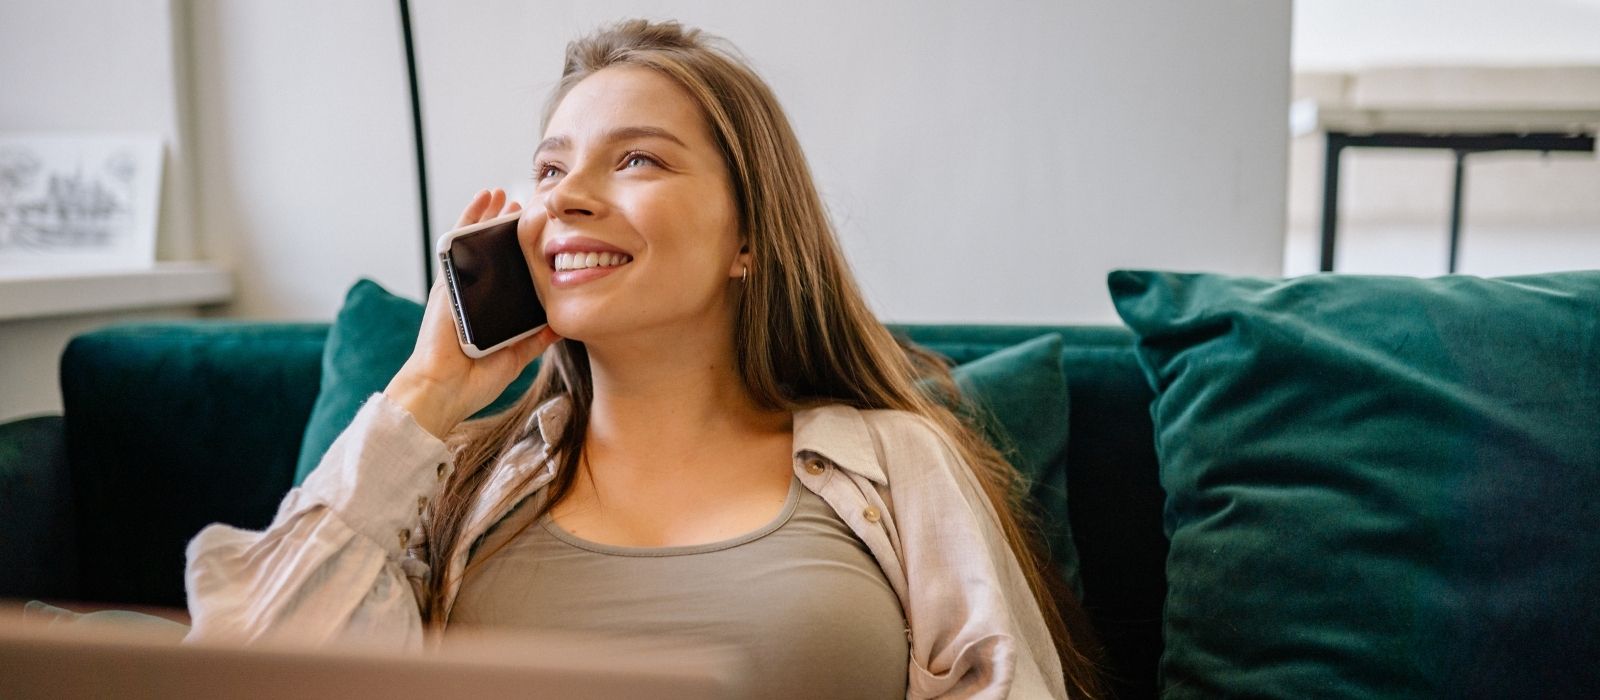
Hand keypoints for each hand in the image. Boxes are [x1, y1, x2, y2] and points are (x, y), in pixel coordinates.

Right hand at [384, 188, 560, 437]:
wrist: (444, 390)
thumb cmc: (474, 379)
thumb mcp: (516, 355)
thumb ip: (535, 339)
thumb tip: (561, 324)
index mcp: (487, 310)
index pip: (504, 273)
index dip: (519, 252)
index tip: (537, 233)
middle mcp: (471, 294)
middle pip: (489, 252)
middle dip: (505, 227)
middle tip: (526, 204)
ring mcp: (457, 285)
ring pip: (474, 240)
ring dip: (488, 214)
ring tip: (504, 192)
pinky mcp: (447, 281)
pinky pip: (459, 241)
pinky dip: (471, 217)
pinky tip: (484, 198)